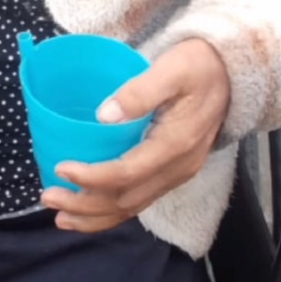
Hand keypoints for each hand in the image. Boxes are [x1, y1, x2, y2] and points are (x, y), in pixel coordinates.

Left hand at [41, 38, 229, 232]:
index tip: (61, 169)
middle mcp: (178, 168)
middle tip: (48, 197)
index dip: (92, 177)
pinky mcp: (171, 171)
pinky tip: (88, 209)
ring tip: (60, 215)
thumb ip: (139, 92)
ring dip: (95, 216)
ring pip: (132, 207)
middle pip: (126, 199)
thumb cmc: (199, 65)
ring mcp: (177, 173)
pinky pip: (139, 200)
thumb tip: (103, 114)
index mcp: (176, 144)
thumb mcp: (172, 69)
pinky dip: (111, 210)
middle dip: (84, 204)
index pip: (128, 173)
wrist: (232, 72)